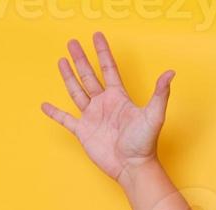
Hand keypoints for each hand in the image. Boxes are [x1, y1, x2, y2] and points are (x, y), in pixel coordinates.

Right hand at [40, 32, 174, 183]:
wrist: (132, 167)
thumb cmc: (144, 143)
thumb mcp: (154, 115)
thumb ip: (159, 93)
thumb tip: (170, 73)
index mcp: (118, 97)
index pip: (108, 69)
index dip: (102, 52)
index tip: (96, 36)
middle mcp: (104, 104)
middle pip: (89, 76)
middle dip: (81, 59)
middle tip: (72, 42)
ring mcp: (92, 117)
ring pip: (77, 91)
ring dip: (69, 77)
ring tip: (61, 61)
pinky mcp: (83, 132)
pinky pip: (66, 119)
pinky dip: (55, 113)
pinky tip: (45, 105)